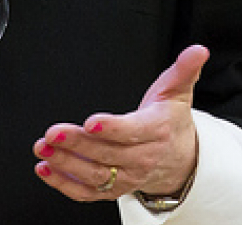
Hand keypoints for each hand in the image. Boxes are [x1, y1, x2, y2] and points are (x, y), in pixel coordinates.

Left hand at [32, 44, 208, 202]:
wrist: (180, 159)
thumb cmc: (171, 120)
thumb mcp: (179, 91)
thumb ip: (185, 70)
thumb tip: (198, 50)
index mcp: (157, 131)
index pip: (133, 132)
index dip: (112, 128)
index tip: (90, 122)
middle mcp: (142, 158)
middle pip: (108, 154)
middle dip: (77, 144)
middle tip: (53, 133)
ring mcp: (127, 177)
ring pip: (95, 175)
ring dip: (66, 164)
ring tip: (43, 149)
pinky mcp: (113, 189)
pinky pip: (88, 192)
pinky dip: (65, 184)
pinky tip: (46, 170)